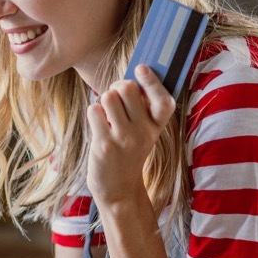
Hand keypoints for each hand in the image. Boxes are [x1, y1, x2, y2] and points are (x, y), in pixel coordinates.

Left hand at [86, 64, 174, 207]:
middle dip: (117, 88)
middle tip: (115, 100)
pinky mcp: (104, 144)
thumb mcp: (143, 132)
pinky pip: (94, 110)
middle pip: (128, 88)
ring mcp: (124, 138)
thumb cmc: (128, 152)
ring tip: (106, 115)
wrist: (119, 189)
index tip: (141, 68)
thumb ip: (141, 108)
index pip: (164, 100)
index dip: (152, 81)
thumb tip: (130, 78)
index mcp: (157, 127)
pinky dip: (94, 114)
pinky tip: (99, 127)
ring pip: (109, 96)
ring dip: (104, 101)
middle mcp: (144, 132)